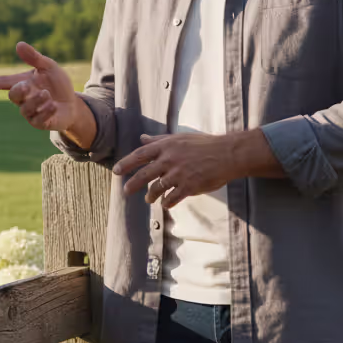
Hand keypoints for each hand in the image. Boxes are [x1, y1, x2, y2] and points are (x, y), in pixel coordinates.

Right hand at [0, 42, 83, 132]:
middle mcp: (24, 98)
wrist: (72, 103)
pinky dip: (45, 112)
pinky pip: (38, 120)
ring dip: (35, 101)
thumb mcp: (48, 67)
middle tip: (26, 86)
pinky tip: (53, 105)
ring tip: (47, 94)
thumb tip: (19, 44)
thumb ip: (34, 58)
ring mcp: (31, 112)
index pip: (6, 82)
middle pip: (13, 96)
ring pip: (26, 109)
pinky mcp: (41, 123)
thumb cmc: (57, 84)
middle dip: (18, 91)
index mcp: (23, 83)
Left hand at [114, 133, 251, 208]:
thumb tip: (142, 138)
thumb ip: (159, 139)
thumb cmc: (204, 144)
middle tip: (125, 191)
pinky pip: (172, 198)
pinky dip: (167, 202)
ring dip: (151, 196)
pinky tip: (165, 204)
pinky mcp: (189, 186)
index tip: (115, 171)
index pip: (140, 155)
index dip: (126, 163)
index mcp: (166, 146)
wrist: (227, 154)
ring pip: (157, 188)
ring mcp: (178, 174)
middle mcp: (169, 160)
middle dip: (132, 184)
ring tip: (149, 199)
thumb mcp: (179, 137)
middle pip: (144, 174)